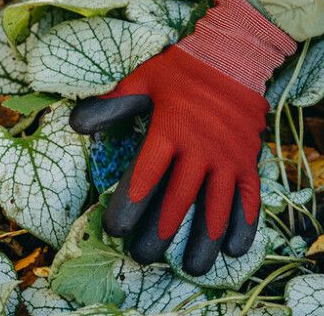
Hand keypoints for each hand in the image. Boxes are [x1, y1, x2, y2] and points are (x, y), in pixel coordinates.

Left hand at [69, 0, 295, 274]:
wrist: (233, 54)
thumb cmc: (181, 69)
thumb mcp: (142, 81)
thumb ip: (111, 105)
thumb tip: (74, 123)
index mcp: (169, 130)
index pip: (145, 178)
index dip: (128, 207)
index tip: (114, 230)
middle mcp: (199, 149)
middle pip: (177, 201)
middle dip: (158, 233)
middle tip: (142, 256)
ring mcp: (226, 158)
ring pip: (214, 208)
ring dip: (202, 241)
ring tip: (190, 268)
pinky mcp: (247, 160)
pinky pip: (248, 199)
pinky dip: (242, 226)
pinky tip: (232, 249)